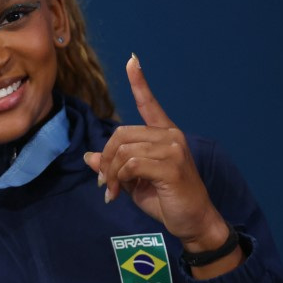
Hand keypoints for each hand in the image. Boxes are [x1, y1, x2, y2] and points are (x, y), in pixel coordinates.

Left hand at [83, 55, 227, 252]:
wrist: (193, 222)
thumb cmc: (166, 199)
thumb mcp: (134, 181)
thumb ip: (115, 166)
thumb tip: (89, 157)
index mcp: (164, 135)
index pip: (149, 104)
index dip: (139, 82)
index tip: (132, 60)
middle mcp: (171, 136)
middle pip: (120, 134)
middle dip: (106, 160)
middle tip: (104, 183)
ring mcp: (173, 149)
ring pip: (124, 151)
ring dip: (111, 174)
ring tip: (112, 191)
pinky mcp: (172, 166)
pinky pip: (132, 164)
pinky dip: (120, 179)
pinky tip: (121, 192)